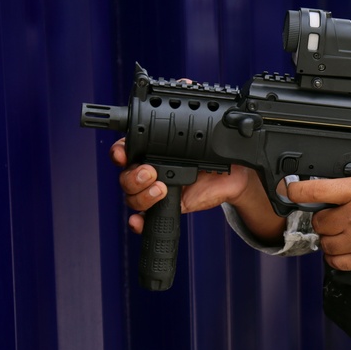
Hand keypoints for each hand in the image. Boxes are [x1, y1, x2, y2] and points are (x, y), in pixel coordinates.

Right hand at [111, 138, 263, 234]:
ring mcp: (155, 191)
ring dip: (141, 195)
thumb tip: (193, 127)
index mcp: (153, 151)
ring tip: (161, 189)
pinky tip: (138, 220)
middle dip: (133, 176)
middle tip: (150, 173)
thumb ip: (192, 136)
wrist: (232, 178)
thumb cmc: (215, 156)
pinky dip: (138, 222)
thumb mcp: (202, 143)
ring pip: (132, 197)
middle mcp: (150, 171)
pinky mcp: (166, 207)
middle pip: (125, 177)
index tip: (122, 154)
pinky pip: (145, 219)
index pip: (125, 150)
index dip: (119, 152)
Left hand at [286, 174, 350, 272]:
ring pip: (325, 242)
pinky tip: (339, 250)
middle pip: (318, 220)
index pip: (316, 190)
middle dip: (321, 217)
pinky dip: (333, 257)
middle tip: (330, 214)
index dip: (296, 190)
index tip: (289, 190)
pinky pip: (337, 262)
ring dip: (326, 237)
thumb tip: (335, 189)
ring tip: (337, 232)